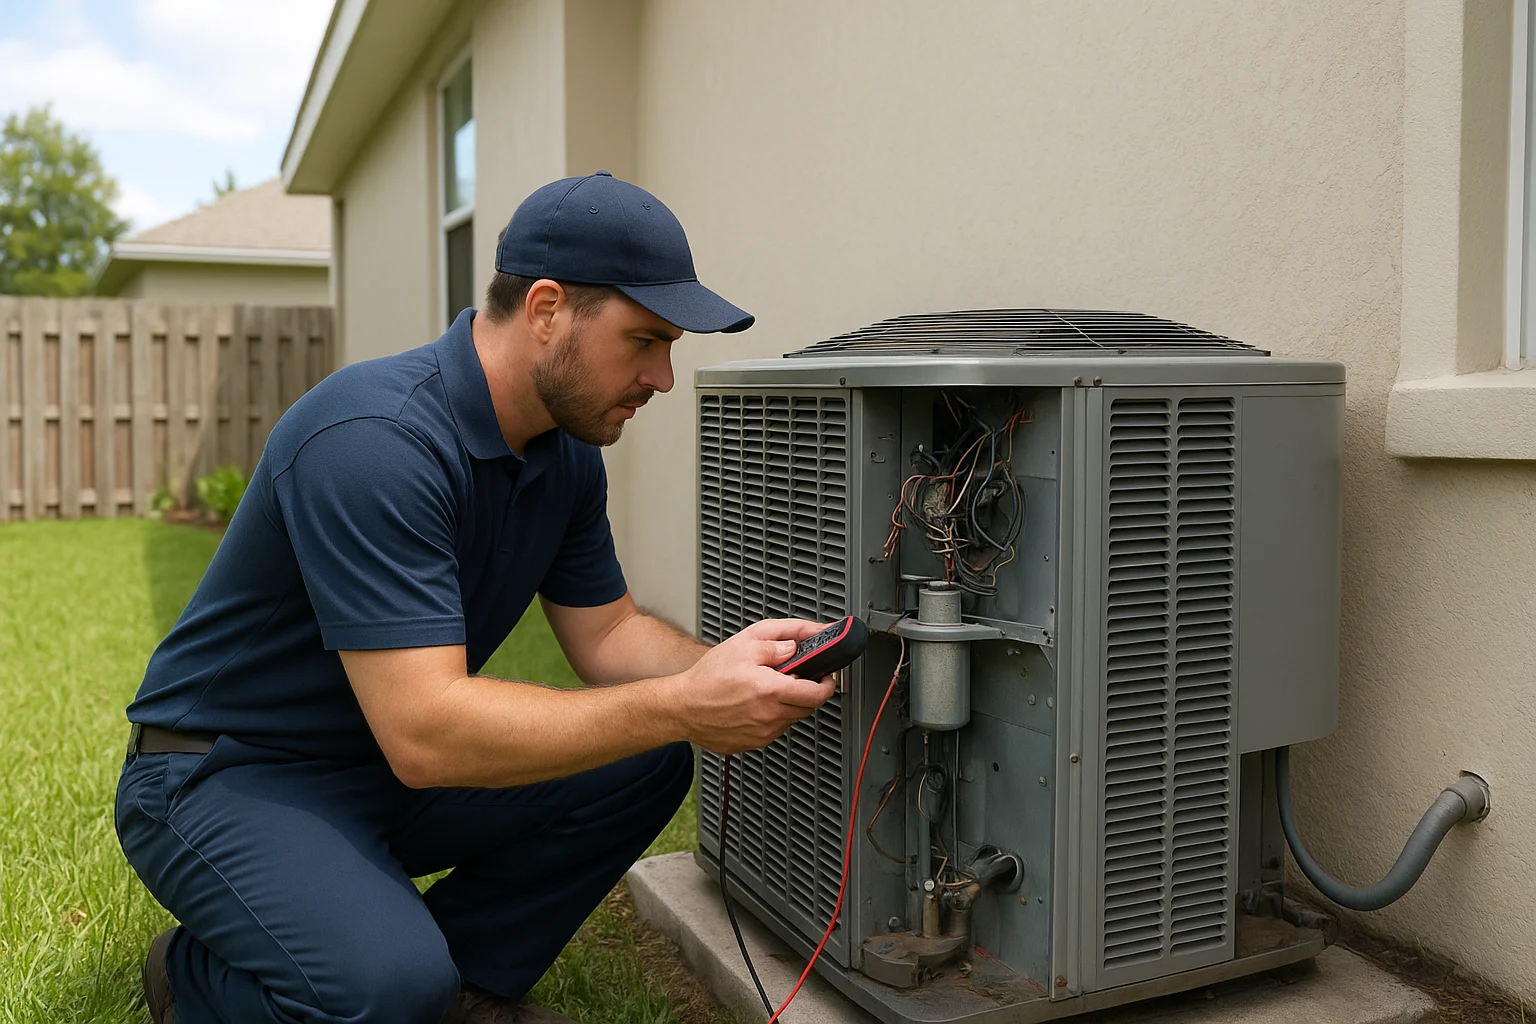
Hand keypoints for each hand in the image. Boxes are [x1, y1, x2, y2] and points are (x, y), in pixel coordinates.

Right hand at [670, 619, 836, 754]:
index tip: (827, 677)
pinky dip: (771, 717)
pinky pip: (774, 730)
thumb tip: (798, 645)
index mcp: (771, 690)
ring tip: (763, 690)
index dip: (827, 684)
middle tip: (789, 678)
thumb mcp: (744, 643)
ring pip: (791, 719)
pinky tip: (753, 705)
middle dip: (805, 691)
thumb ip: (778, 640)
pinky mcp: (753, 743)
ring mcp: (762, 733)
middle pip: (807, 707)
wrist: (682, 706)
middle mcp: (770, 715)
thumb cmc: (708, 677)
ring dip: (787, 705)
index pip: (818, 694)